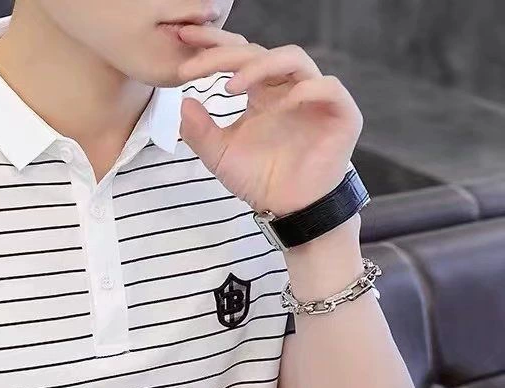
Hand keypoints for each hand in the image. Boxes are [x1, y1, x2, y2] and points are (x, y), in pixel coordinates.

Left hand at [177, 26, 363, 216]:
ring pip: (293, 59)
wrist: (288, 208)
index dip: (213, 47)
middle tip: (197, 63)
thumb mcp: (220, 156)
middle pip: (259, 52)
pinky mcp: (340, 113)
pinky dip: (306, 89)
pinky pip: (328, 88)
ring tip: (232, 86)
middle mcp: (287, 87)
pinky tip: (282, 103)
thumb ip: (200, 132)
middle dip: (226, 53)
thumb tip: (183, 102)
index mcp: (262, 92)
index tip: (183, 43)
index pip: (238, 57)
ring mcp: (315, 96)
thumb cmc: (259, 180)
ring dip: (261, 66)